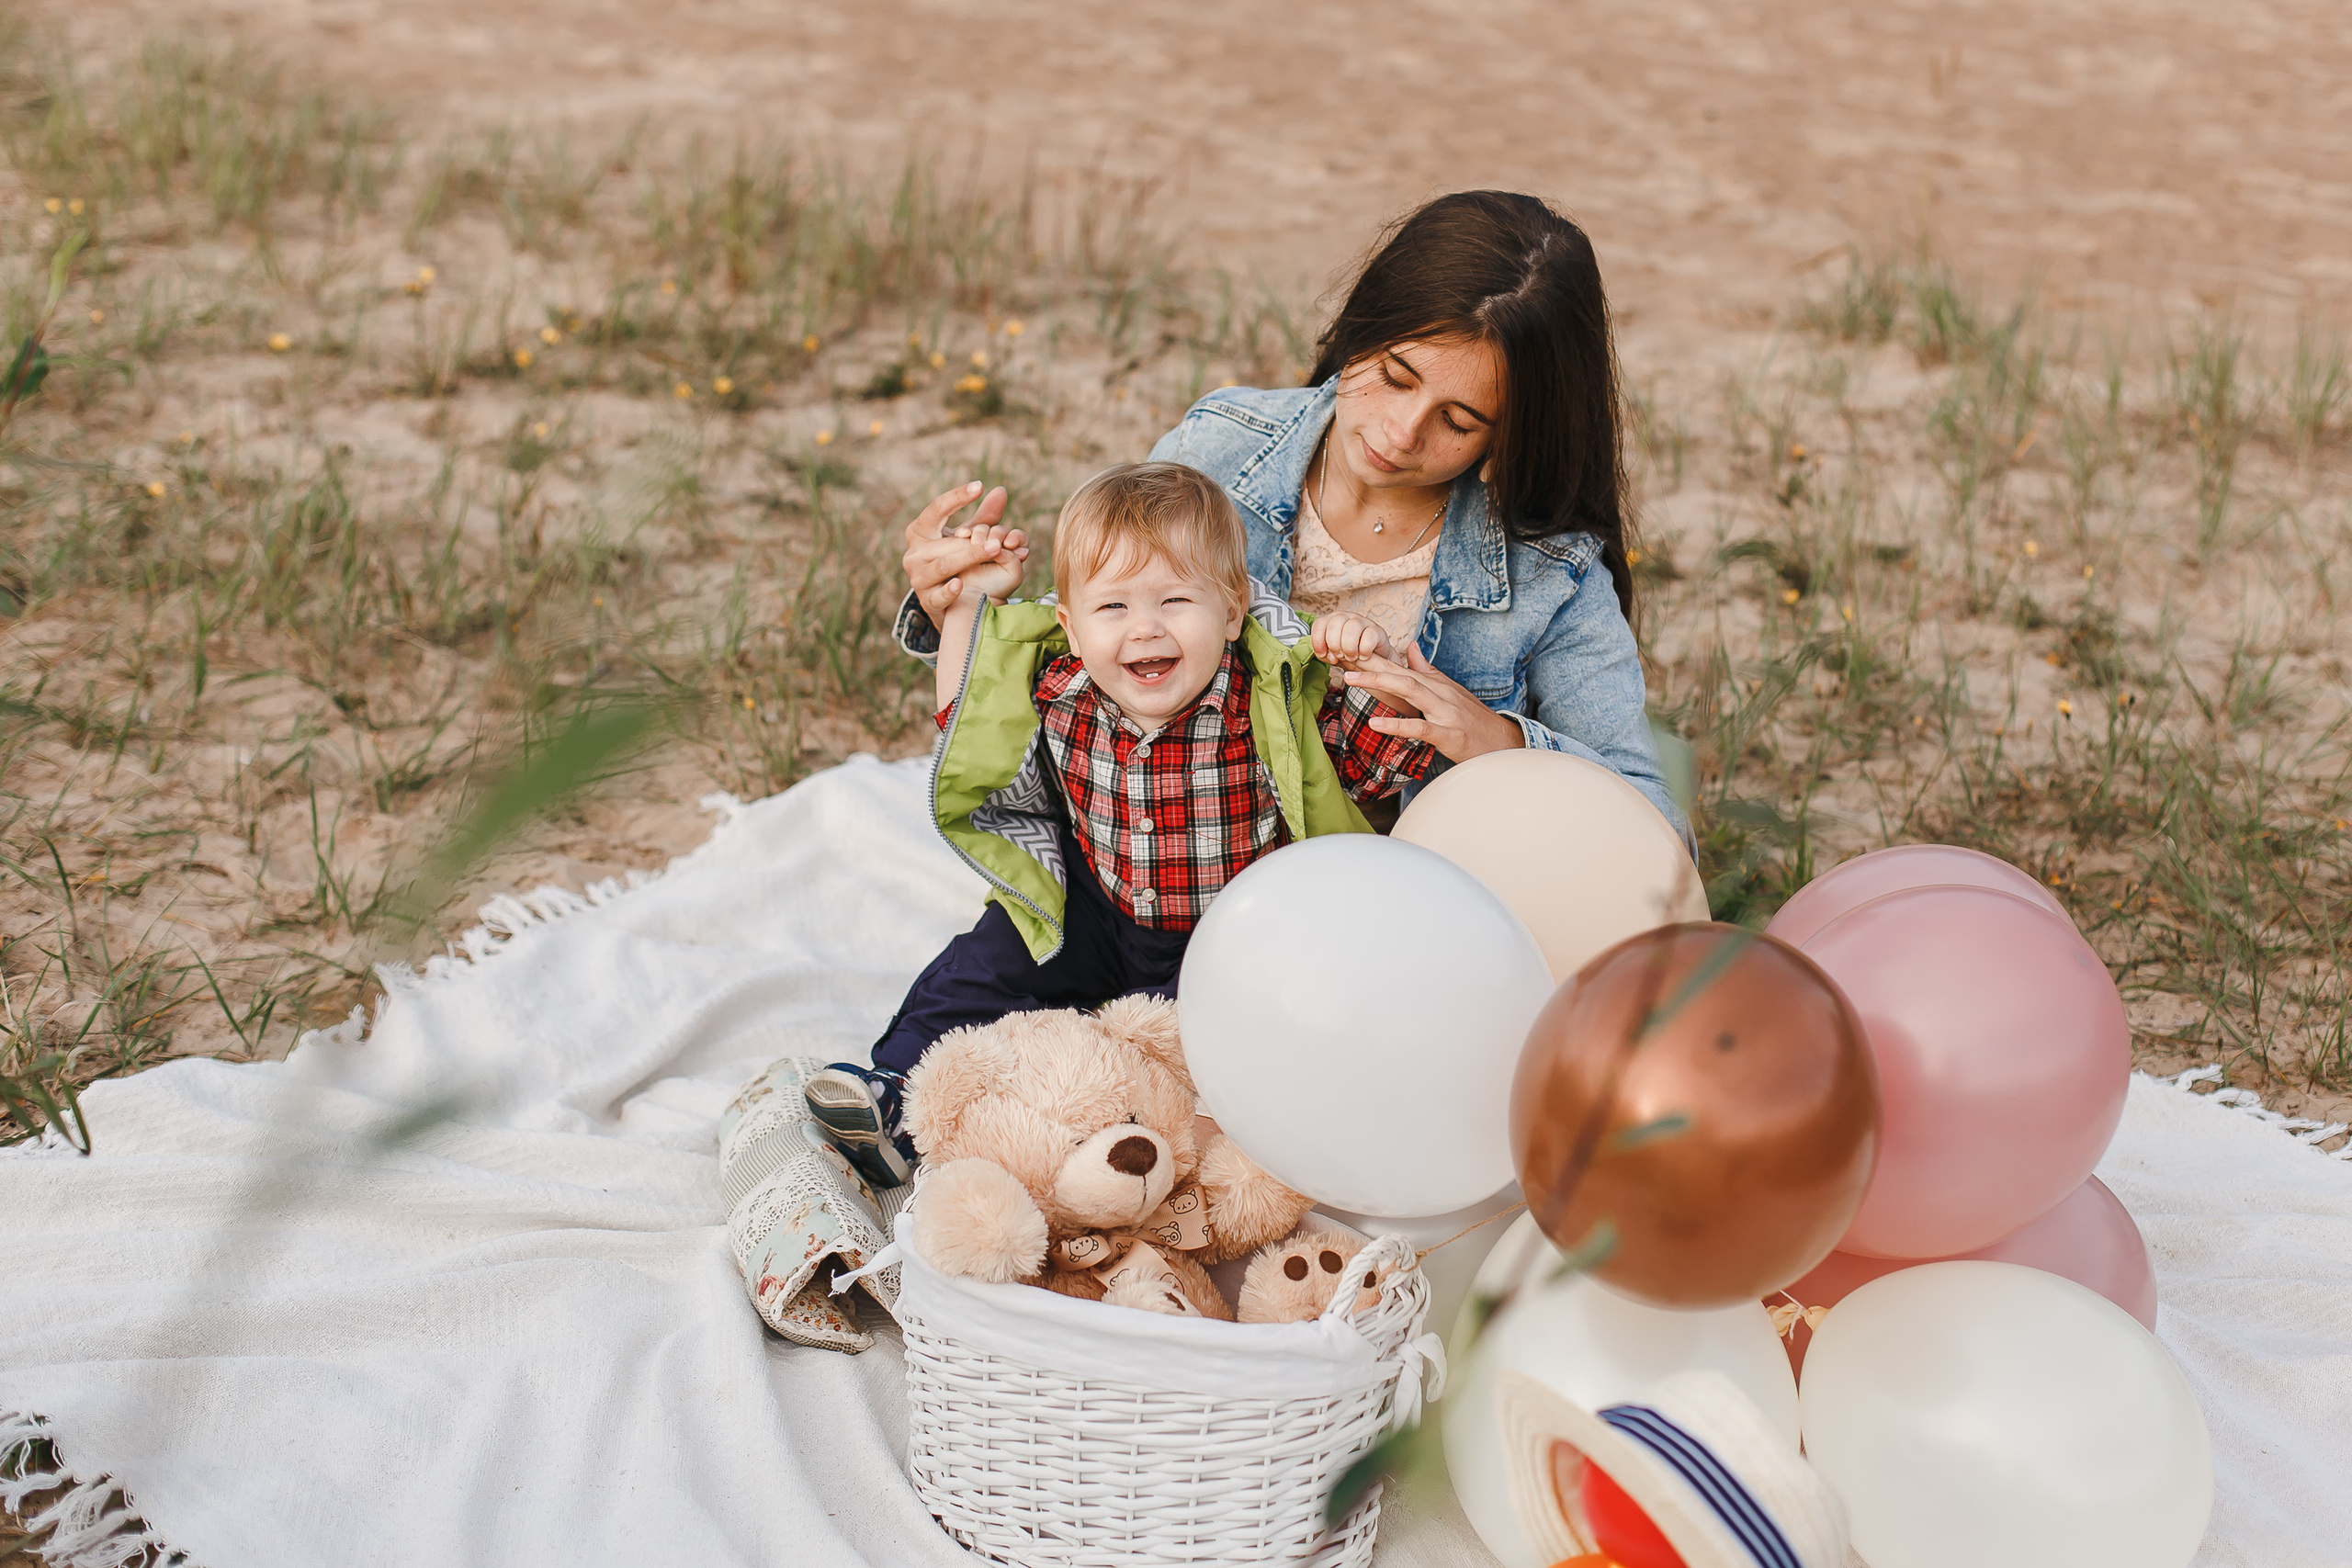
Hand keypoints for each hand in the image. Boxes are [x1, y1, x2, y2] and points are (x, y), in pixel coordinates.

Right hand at [903, 481, 1029, 618]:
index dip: (956, 497)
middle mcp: (914, 553)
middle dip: (972, 539)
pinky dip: (948, 591)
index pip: (936, 509)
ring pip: (944, 565)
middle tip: (998, 538)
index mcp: (919, 531)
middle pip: (945, 542)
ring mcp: (918, 578)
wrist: (945, 601)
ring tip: (994, 550)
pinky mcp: (927, 600)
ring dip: (969, 558)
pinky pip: (937, 596)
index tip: (980, 486)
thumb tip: (1001, 491)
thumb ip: (984, 518)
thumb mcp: (966, 537)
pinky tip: (960, 584)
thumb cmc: (955, 559)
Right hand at [949, 522, 1026, 603]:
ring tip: (976, 543)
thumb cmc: (996, 589)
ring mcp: (980, 542)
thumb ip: (1014, 560)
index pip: (1018, 537)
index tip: (1010, 544)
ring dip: (980, 533)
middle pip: (999, 531)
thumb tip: (1003, 545)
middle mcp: (998, 544)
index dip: (1016, 537)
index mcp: (1013, 551)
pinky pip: (965, 532)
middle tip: (993, 545)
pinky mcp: (964, 543)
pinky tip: (963, 535)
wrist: (973, 599)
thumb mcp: (1013, 576)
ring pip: (982, 529)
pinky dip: (964, 531)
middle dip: (997, 535)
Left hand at [1310, 611, 1392, 670]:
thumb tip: (1328, 655)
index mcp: (1332, 620)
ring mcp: (1362, 621)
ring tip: (1351, 658)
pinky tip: (1363, 656)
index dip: (1318, 641)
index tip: (1322, 655)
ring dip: (1349, 647)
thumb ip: (1326, 655)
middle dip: (1334, 644)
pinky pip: (1369, 636)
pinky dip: (1364, 650)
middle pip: (1335, 623)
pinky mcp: (1376, 629)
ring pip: (1351, 628)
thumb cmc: (1349, 653)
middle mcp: (1346, 617)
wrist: (1372, 658)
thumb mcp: (1333, 654)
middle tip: (1339, 656)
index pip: (1319, 624)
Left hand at [1340, 644, 1526, 763]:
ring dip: (1379, 683)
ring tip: (1351, 680)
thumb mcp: (1450, 691)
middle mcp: (1440, 693)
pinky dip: (1396, 725)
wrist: (1503, 743)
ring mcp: (1445, 713)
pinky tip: (1376, 723)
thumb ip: (1428, 670)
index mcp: (1437, 684)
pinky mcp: (1449, 734)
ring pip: (1410, 691)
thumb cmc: (1473, 719)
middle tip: (1342, 660)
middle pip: (1402, 673)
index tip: (1348, 651)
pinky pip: (1420, 728)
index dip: (1374, 659)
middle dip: (1371, 666)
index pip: (1402, 667)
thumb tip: (1409, 647)